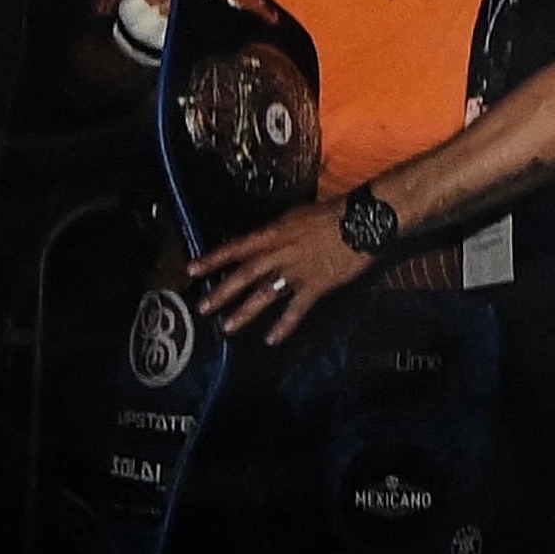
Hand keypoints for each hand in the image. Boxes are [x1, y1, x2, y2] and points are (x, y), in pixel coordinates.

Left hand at [188, 207, 371, 347]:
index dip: (212, 259)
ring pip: (264, 294)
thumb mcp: (297, 216)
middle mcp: (279, 254)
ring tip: (228, 327)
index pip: (236, 247)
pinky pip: (296, 308)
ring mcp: (296, 271)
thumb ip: (278, 231)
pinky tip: (272, 339)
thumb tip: (263, 241)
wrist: (364, 221)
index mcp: (273, 234)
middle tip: (202, 308)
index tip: (190, 270)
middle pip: (244, 274)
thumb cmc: (333, 214)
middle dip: (222, 292)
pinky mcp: (316, 285)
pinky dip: (284, 325)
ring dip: (245, 312)